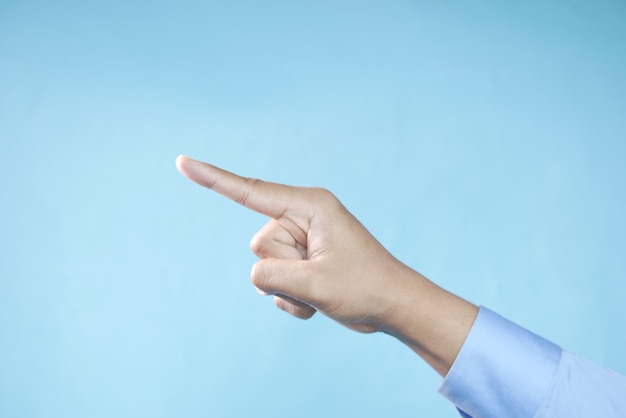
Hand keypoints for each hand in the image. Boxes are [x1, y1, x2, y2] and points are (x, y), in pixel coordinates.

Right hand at [176, 155, 411, 332]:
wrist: (393, 307)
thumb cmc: (365, 288)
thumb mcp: (315, 285)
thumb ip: (271, 276)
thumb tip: (255, 274)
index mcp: (310, 206)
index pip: (251, 191)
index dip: (213, 178)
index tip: (182, 162)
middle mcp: (302, 218)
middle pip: (260, 244)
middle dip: (284, 270)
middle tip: (321, 277)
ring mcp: (301, 241)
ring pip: (265, 266)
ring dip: (289, 288)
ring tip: (323, 290)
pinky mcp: (302, 261)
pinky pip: (275, 282)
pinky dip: (293, 298)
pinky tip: (320, 300)